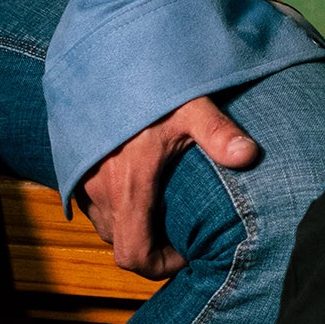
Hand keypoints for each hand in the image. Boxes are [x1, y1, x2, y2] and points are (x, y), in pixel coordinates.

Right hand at [80, 94, 259, 277]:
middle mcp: (100, 189)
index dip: (161, 266)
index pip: (135, 254)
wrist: (97, 57)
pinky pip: (92, 202)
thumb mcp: (188, 105)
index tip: (185, 252)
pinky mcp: (75, 165)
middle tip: (180, 228)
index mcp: (128, 186)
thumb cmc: (144, 82)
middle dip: (150, 244)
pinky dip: (114, 204)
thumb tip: (249, 155)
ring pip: (106, 223)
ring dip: (132, 224)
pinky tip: (137, 180)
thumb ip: (217, 132)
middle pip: (121, 243)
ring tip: (163, 203)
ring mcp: (83, 179)